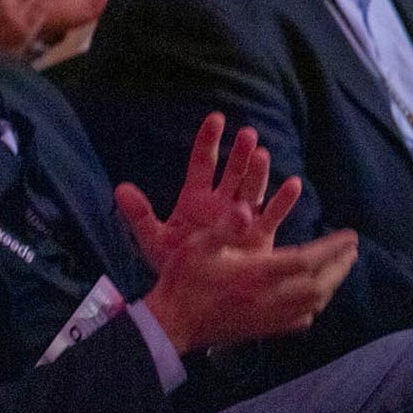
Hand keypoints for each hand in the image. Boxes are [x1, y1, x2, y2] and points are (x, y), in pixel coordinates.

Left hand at [116, 113, 293, 271]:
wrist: (196, 294)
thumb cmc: (176, 265)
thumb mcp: (154, 239)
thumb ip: (140, 215)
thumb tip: (120, 188)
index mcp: (196, 198)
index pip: (203, 163)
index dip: (209, 141)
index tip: (217, 118)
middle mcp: (222, 201)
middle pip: (233, 171)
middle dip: (240, 153)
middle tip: (247, 135)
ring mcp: (242, 216)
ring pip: (253, 187)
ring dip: (258, 171)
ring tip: (263, 154)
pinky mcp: (259, 234)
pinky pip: (273, 214)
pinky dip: (283, 200)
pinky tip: (292, 184)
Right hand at [124, 115, 355, 351]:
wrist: (169, 326)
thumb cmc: (183, 280)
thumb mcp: (198, 246)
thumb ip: (224, 227)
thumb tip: (244, 207)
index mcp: (256, 274)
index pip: (307, 260)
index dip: (332, 248)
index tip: (351, 236)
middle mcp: (268, 299)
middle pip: (318, 285)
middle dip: (339, 267)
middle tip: (352, 250)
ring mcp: (267, 318)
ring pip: (313, 304)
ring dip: (331, 284)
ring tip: (341, 268)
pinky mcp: (262, 331)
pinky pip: (298, 321)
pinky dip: (314, 306)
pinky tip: (317, 297)